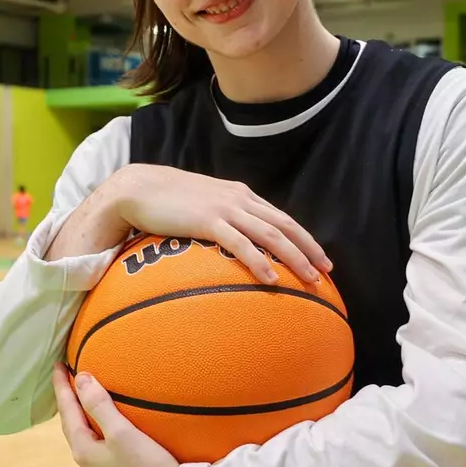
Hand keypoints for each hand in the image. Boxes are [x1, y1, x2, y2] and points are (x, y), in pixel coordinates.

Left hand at [51, 363, 188, 466]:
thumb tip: (80, 379)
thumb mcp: (122, 433)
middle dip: (70, 404)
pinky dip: (101, 433)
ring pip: (87, 441)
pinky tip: (112, 432)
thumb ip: (99, 406)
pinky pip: (102, 451)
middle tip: (68, 380)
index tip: (56, 365)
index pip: (67, 412)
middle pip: (73, 428)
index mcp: (84, 452)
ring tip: (88, 403)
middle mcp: (88, 466)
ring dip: (85, 420)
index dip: (62, 388)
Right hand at [103, 164, 331, 284]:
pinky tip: (273, 279)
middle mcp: (240, 199)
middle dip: (309, 248)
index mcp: (241, 195)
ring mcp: (226, 209)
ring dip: (295, 258)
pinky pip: (240, 243)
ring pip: (271, 235)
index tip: (320, 257)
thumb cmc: (167, 200)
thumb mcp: (203, 205)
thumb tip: (233, 241)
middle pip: (285, 226)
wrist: (138, 187)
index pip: (281, 218)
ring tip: (311, 279)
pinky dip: (260, 261)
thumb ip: (221, 218)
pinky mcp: (208, 220)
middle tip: (327, 270)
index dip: (304, 238)